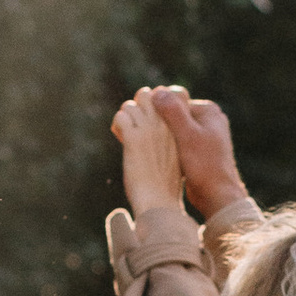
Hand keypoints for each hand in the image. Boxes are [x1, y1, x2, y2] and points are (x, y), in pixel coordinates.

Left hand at [112, 91, 186, 218]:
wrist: (160, 201)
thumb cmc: (167, 185)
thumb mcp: (176, 159)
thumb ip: (168, 141)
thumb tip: (156, 135)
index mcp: (178, 128)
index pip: (166, 97)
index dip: (154, 104)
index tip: (148, 119)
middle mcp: (165, 125)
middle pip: (147, 95)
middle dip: (137, 105)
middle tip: (133, 123)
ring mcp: (149, 130)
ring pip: (131, 104)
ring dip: (125, 116)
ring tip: (125, 132)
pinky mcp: (133, 139)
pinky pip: (121, 117)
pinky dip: (117, 125)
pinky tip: (120, 137)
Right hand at [146, 87, 247, 217]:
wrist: (217, 196)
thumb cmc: (204, 165)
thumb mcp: (186, 135)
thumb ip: (172, 112)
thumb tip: (157, 92)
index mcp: (208, 111)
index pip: (176, 100)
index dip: (157, 108)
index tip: (142, 118)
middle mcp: (208, 120)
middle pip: (175, 115)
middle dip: (158, 122)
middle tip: (141, 131)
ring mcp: (205, 136)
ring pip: (175, 130)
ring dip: (161, 136)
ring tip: (145, 143)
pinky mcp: (199, 151)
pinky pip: (178, 142)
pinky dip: (167, 146)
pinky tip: (154, 154)